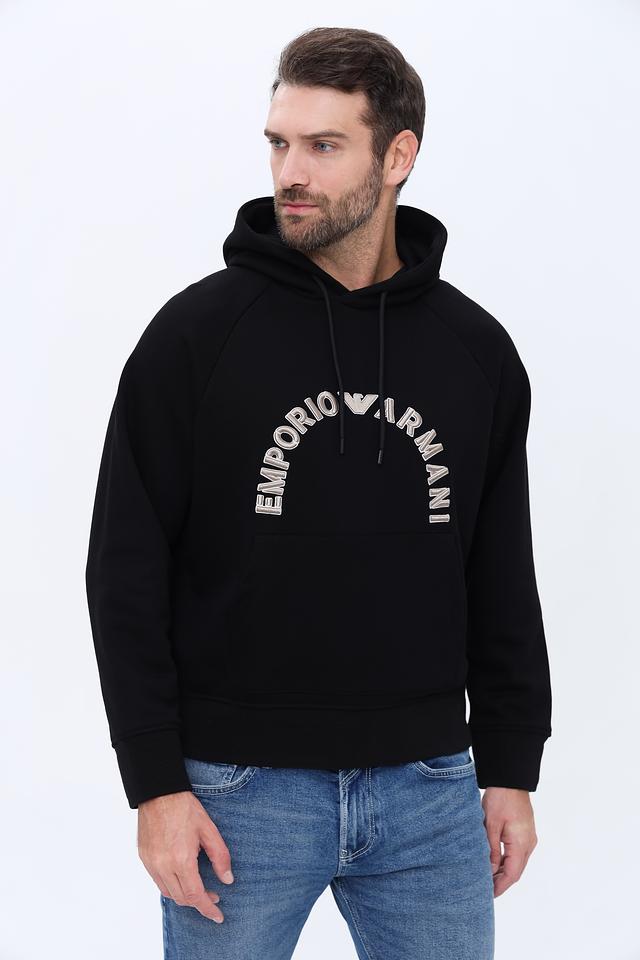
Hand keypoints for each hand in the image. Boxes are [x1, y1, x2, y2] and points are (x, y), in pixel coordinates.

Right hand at [137, 790, 234, 922]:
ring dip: (184, 896)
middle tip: (214, 897)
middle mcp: (163, 866)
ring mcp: (151, 863)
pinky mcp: (144, 858)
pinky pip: (158, 881)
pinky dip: (171, 886)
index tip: (218, 916)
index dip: (208, 909)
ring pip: (168, 893)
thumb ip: (220, 856)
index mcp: (181, 860)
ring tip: (199, 890)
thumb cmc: (184, 808)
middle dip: (199, 903)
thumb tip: (227, 879)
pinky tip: (182, 878)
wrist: (159, 792)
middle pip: (182, 898)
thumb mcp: (209, 829)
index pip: (195, 896)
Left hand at [481, 787, 537, 896]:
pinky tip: (495, 862)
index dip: (501, 886)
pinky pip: (517, 853)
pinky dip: (507, 861)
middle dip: (502, 882)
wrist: (511, 780)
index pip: (512, 874)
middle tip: (485, 890)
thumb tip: (490, 871)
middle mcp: (529, 844)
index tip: (489, 895)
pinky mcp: (525, 833)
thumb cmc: (500, 799)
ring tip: (488, 878)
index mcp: (521, 844)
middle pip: (516, 871)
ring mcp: (528, 838)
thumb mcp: (491, 825)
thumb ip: (491, 850)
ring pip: (517, 863)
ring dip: (504, 871)